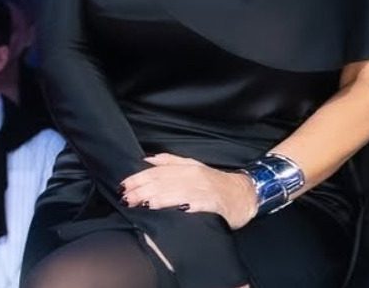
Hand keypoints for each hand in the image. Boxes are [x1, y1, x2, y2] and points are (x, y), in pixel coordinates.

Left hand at [120, 153, 258, 229]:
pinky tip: (165, 209)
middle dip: (141, 190)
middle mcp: (193, 176)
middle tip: (125, 198)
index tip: (123, 186)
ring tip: (138, 203)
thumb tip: (148, 159)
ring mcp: (202, 189)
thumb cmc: (217, 184)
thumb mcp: (194, 167)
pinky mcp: (211, 203)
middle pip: (163, 181)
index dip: (139, 178)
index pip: (157, 171)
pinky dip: (177, 205)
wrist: (245, 195)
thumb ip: (171, 162)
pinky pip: (191, 203)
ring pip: (173, 191)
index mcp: (187, 167)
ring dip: (153, 197)